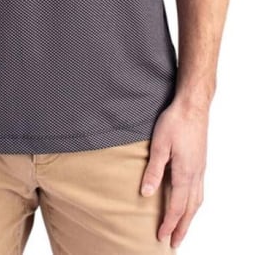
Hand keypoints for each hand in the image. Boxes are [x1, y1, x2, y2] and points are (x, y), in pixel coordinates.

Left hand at [139, 99, 208, 248]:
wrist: (193, 106)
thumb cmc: (175, 122)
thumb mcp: (159, 145)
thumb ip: (154, 171)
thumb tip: (146, 193)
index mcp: (185, 173)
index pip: (177, 206)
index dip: (169, 223)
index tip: (162, 237)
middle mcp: (196, 174)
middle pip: (190, 209)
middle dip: (182, 227)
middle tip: (174, 242)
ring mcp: (200, 168)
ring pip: (197, 200)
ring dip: (190, 217)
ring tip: (182, 228)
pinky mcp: (201, 162)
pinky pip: (200, 190)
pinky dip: (194, 203)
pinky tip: (189, 202)